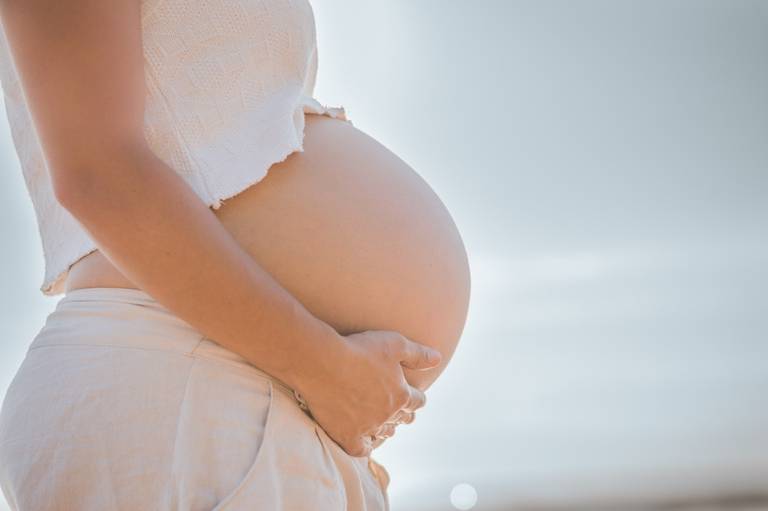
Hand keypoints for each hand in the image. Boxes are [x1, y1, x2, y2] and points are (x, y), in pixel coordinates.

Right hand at [298, 330, 441, 457]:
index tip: (416, 397)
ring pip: (383, 433)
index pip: (418, 401)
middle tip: (404, 414)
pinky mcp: (346, 435)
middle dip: (404, 414)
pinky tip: (366, 444)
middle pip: (402, 418)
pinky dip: (366, 446)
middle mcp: (387, 414)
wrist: (322, 363)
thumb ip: (418, 354)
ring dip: (387, 429)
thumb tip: (438, 359)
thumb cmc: (359, 349)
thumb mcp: (394, 344)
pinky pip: (361, 449)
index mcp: (401, 395)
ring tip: (386, 428)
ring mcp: (367, 426)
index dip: (418, 398)